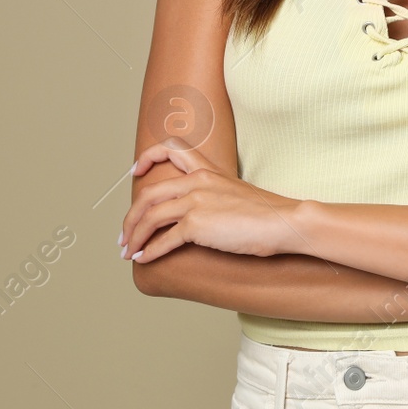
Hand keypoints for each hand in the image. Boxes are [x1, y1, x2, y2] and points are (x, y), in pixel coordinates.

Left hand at [120, 141, 301, 263]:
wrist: (283, 222)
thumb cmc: (266, 214)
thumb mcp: (235, 194)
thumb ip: (214, 196)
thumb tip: (198, 217)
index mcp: (207, 170)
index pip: (171, 149)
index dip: (147, 158)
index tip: (135, 173)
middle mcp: (198, 181)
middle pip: (150, 194)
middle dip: (130, 217)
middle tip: (124, 235)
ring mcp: (196, 201)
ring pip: (150, 216)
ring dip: (134, 236)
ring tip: (128, 251)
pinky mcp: (198, 224)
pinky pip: (164, 239)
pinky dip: (150, 250)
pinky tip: (144, 259)